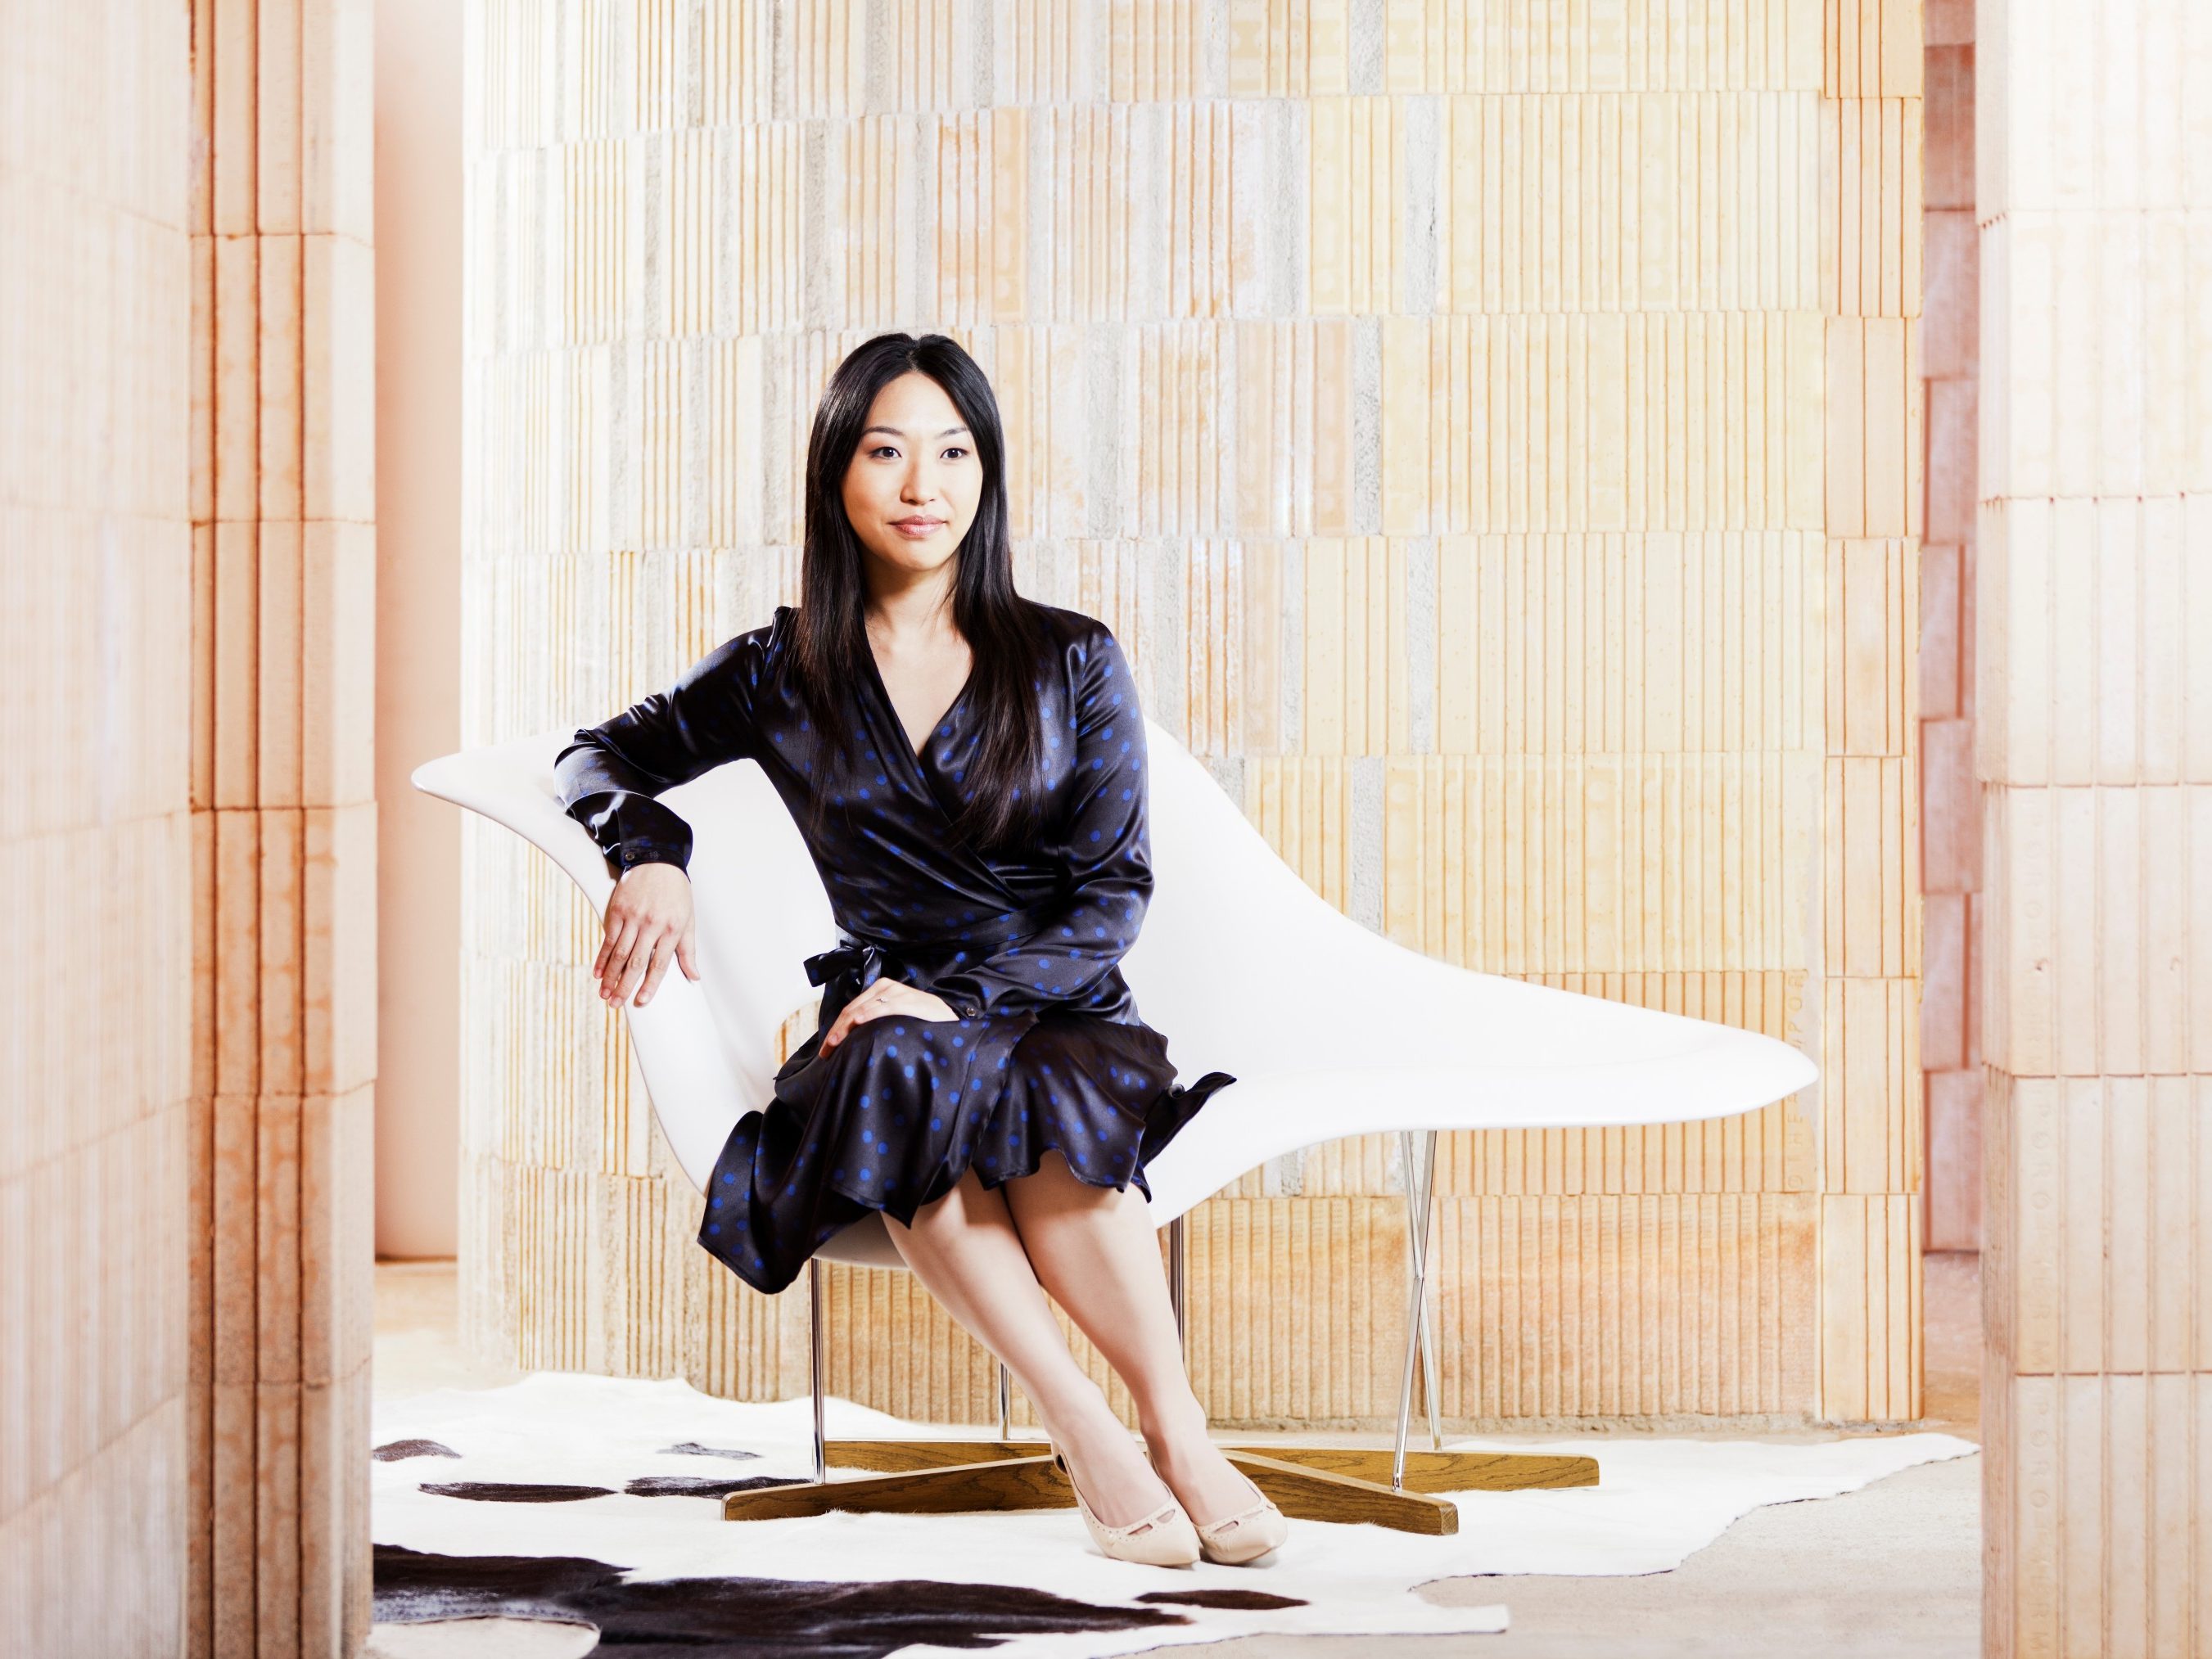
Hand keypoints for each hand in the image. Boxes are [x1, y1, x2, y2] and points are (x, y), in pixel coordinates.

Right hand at [595, 861, 699, 1006]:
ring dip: (610, 976)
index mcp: (671, 929)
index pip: (659, 965)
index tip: (641, 1002)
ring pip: (620, 953)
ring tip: (604, 994)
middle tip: (615, 1004)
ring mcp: (633, 917)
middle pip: (636, 962)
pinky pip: (608, 939)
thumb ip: (688, 950)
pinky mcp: (617, 910)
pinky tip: (597, 973)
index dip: (650, 985)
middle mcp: (651, 925)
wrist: (658, 860)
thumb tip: (694, 977)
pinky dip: (602, 957)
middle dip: (624, 986)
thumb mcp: (688, 920)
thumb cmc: (677, 893)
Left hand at [817, 979, 957, 1055]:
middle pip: (851, 1010)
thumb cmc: (918, 1021)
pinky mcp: (906, 999)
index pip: (849, 1010)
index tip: (825, 1051)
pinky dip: (868, 1015)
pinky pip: (882, 1008)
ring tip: (834, 1042)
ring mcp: (894, 992)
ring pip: (862, 1009)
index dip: (835, 1029)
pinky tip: (857, 1023)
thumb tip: (849, 1039)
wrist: (948, 1017)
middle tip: (825, 1052)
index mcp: (877, 990)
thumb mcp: (892, 1018)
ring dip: (845, 1027)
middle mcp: (883, 988)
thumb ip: (874, 1022)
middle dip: (836, 1031)